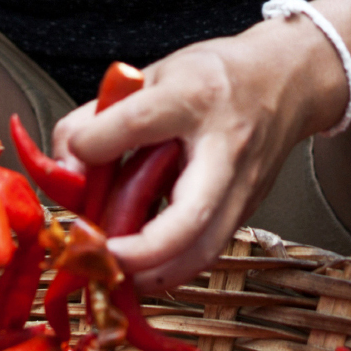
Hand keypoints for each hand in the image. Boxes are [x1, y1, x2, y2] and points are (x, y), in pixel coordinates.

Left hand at [49, 17, 346, 289]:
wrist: (287, 81)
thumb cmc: (215, 77)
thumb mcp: (151, 76)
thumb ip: (100, 117)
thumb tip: (64, 165)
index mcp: (194, 97)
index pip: (139, 123)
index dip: (95, 144)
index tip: (71, 161)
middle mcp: (224, 147)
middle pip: (188, 216)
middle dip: (138, 252)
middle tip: (98, 257)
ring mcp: (242, 186)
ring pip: (202, 251)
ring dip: (152, 274)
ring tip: (114, 273)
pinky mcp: (247, 210)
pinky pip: (206, 251)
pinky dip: (169, 266)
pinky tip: (141, 263)